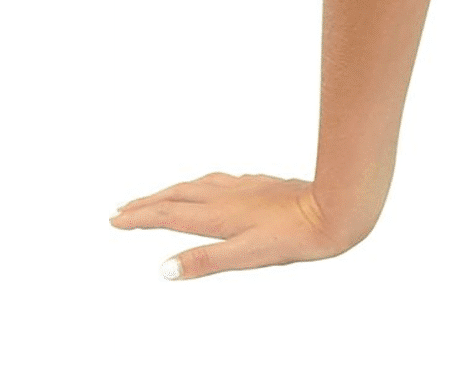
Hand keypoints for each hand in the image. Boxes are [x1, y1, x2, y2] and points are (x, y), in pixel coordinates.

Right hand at [109, 172, 371, 278]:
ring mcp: (246, 187)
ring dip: (174, 191)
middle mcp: (228, 196)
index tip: (117, 218)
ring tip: (160, 197)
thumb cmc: (294, 235)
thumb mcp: (246, 256)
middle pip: (179, 195)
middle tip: (126, 208)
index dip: (141, 217)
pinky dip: (202, 184)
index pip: (170, 214)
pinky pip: (221, 181)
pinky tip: (211, 187)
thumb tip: (164, 269)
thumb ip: (206, 261)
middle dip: (150, 202)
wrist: (332, 208)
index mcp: (219, 215)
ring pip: (200, 184)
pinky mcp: (261, 185)